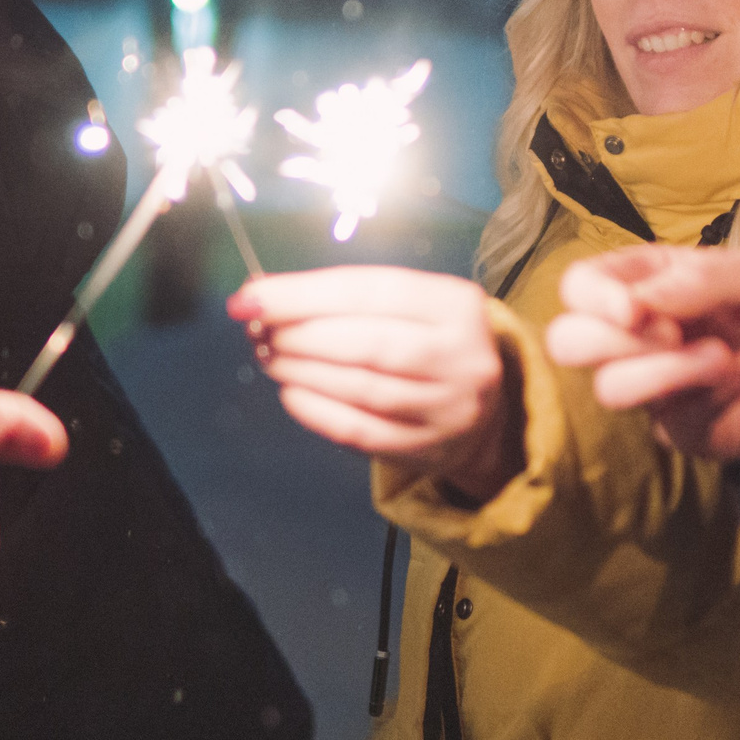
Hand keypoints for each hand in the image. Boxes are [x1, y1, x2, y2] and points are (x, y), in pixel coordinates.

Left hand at [228, 267, 522, 500]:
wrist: (488, 412)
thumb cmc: (432, 343)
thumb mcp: (411, 306)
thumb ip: (345, 298)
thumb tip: (263, 294)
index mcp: (457, 305)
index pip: (372, 291)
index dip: (304, 293)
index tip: (251, 295)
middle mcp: (462, 356)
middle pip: (368, 343)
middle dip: (300, 334)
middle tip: (259, 330)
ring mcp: (448, 408)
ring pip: (362, 388)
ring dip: (302, 371)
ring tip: (271, 357)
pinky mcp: (429, 449)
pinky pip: (361, 432)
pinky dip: (317, 411)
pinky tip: (291, 394)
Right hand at [547, 247, 739, 462]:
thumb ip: (697, 283)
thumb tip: (638, 302)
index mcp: (652, 280)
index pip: (581, 286)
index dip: (592, 297)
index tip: (637, 308)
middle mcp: (643, 331)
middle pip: (571, 342)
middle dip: (611, 340)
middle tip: (670, 333)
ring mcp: (660, 384)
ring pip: (610, 389)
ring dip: (665, 372)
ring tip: (725, 357)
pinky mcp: (686, 428)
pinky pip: (667, 423)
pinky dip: (706, 396)